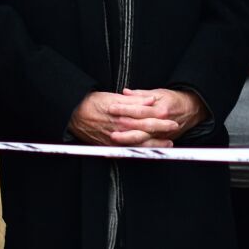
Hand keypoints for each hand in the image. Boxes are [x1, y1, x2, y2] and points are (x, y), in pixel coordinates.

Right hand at [69, 90, 183, 147]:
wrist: (74, 114)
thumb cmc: (92, 103)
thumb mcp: (113, 96)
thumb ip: (135, 100)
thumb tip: (152, 100)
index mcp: (123, 115)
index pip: (147, 119)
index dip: (161, 121)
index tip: (172, 121)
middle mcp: (121, 129)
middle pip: (146, 132)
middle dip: (162, 133)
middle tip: (174, 133)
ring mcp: (116, 140)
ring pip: (139, 144)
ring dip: (154, 145)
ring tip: (167, 145)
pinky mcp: (109, 147)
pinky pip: (127, 152)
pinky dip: (139, 152)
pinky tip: (147, 152)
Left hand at [114, 88, 203, 139]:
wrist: (192, 109)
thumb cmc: (174, 100)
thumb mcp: (159, 93)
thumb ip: (140, 94)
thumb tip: (125, 92)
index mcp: (160, 110)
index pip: (139, 110)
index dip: (125, 109)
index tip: (112, 108)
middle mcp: (162, 123)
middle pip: (141, 127)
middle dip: (125, 128)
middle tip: (112, 127)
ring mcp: (163, 134)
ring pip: (144, 140)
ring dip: (129, 140)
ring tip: (115, 138)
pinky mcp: (163, 140)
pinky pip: (148, 146)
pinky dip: (137, 148)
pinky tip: (125, 149)